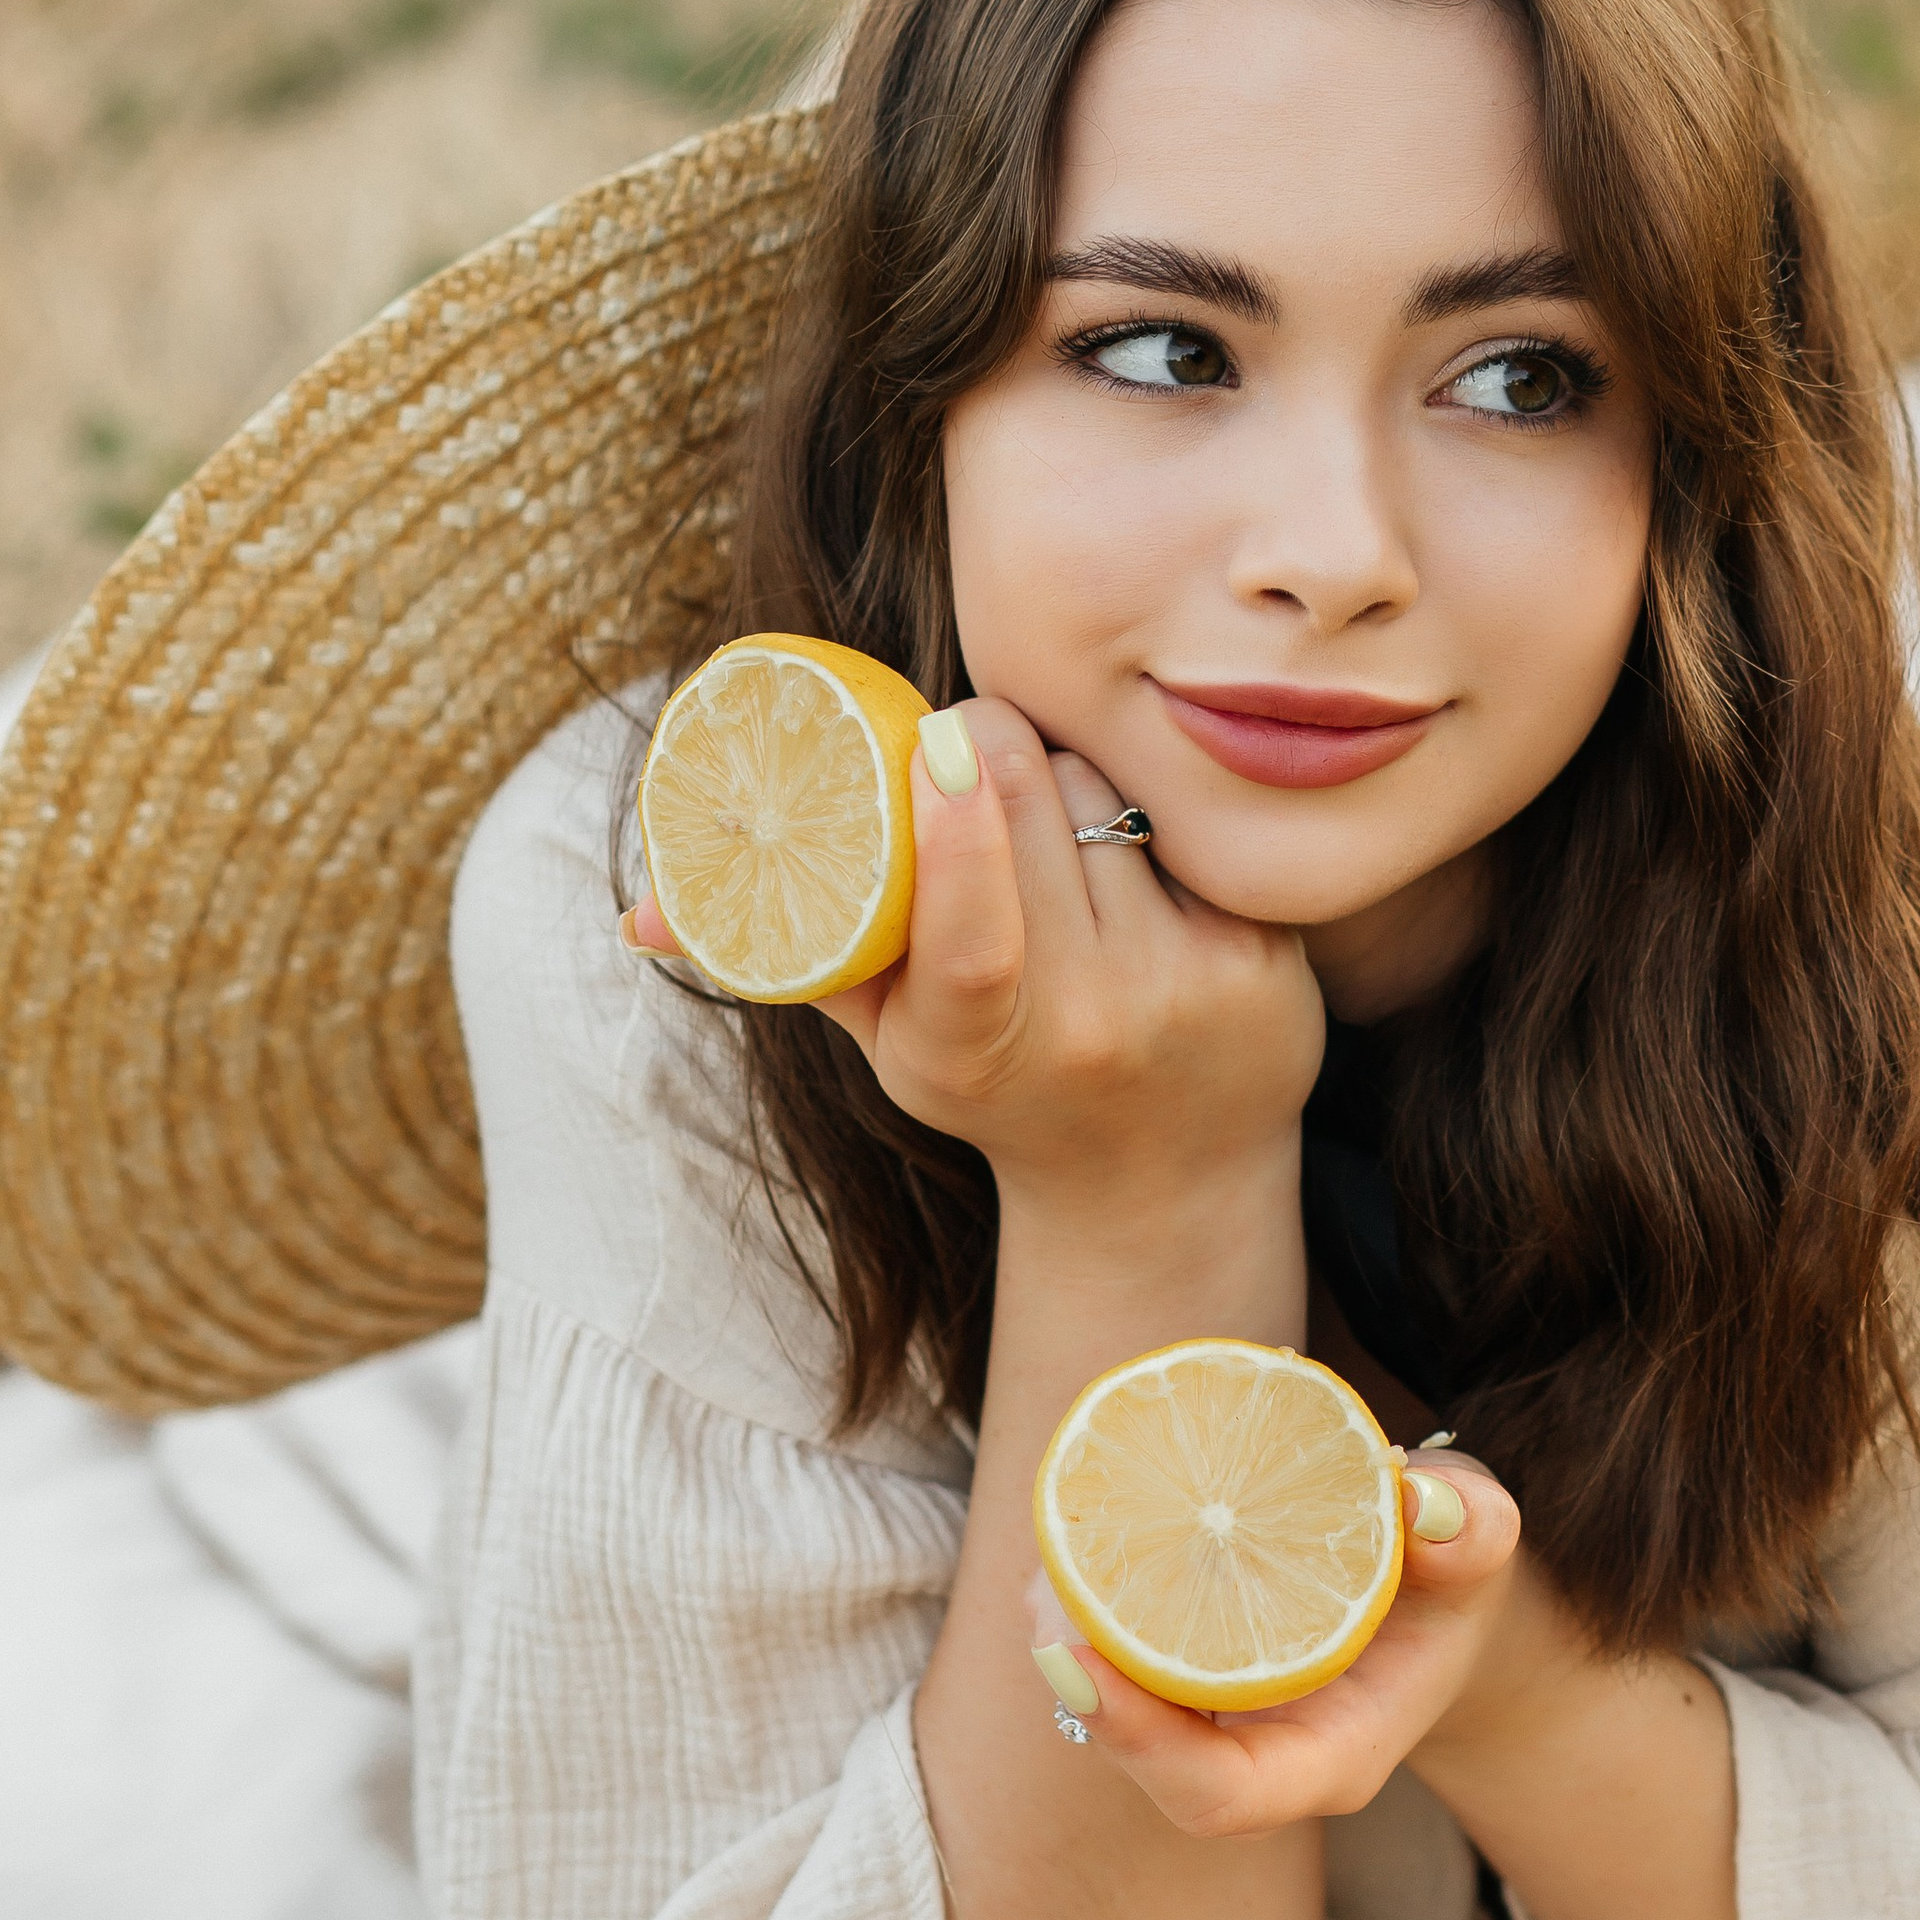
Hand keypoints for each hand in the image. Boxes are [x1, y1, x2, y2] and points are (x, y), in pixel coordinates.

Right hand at [804, 700, 1323, 1227]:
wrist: (1159, 1177)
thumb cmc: (1000, 1080)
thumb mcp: (894, 1042)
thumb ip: (800, 952)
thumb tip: (662, 904)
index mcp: (972, 1049)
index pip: (969, 935)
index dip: (950, 830)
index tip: (930, 748)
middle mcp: (1084, 1024)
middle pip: (1031, 799)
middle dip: (988, 741)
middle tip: (967, 746)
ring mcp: (1179, 986)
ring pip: (1103, 788)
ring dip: (1065, 772)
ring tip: (1049, 823)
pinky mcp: (1257, 952)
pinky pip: (1179, 818)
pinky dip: (1139, 810)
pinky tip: (1128, 855)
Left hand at [1032, 1453, 1523, 1834]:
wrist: (1435, 1600)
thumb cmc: (1454, 1580)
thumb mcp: (1482, 1547)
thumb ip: (1472, 1530)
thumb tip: (1421, 1500)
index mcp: (1333, 1755)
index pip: (1222, 1797)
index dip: (1142, 1747)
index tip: (1081, 1669)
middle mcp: (1262, 1755)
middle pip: (1145, 1756)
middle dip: (1082, 1686)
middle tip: (1049, 1591)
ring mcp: (1216, 1720)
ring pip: (1117, 1707)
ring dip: (1071, 1636)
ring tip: (1053, 1551)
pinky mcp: (1185, 1672)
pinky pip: (1119, 1656)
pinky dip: (1087, 1600)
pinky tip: (1074, 1531)